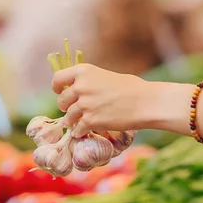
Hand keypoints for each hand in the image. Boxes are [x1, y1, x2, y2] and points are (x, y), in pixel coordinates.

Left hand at [52, 64, 187, 135]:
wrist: (145, 102)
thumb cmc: (131, 88)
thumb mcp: (105, 75)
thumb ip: (88, 81)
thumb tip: (75, 89)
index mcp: (83, 71)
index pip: (57, 79)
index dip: (58, 88)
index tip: (61, 92)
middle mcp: (81, 86)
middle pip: (62, 101)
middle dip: (67, 107)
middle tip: (77, 110)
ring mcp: (84, 105)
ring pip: (69, 117)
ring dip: (74, 121)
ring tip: (83, 121)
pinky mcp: (91, 121)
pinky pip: (77, 129)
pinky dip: (81, 132)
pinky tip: (86, 130)